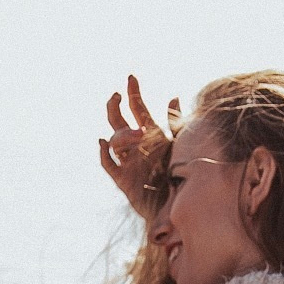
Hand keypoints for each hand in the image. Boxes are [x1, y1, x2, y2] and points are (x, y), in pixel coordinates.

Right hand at [98, 75, 180, 212]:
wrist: (177, 206)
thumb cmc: (181, 176)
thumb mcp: (180, 145)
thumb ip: (176, 122)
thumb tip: (174, 95)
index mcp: (150, 133)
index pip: (137, 108)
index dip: (133, 93)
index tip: (131, 77)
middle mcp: (136, 145)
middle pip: (118, 120)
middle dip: (115, 106)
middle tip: (117, 95)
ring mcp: (128, 161)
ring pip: (115, 140)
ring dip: (123, 134)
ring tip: (138, 135)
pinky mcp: (123, 178)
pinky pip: (108, 163)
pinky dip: (104, 153)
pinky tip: (103, 143)